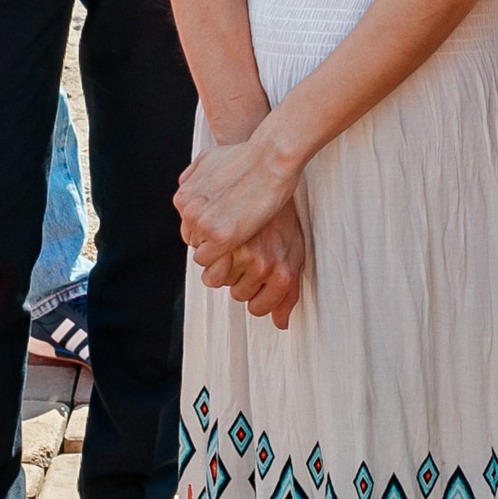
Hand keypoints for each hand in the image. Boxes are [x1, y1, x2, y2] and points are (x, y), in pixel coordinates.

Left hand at [175, 131, 302, 282]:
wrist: (271, 158)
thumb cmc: (248, 156)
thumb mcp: (209, 158)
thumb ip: (193, 177)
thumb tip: (187, 187)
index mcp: (183, 196)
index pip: (188, 224)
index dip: (208, 225)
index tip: (225, 221)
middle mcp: (188, 211)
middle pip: (193, 238)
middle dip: (212, 236)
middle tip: (235, 228)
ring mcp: (203, 225)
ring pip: (201, 251)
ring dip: (219, 246)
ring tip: (241, 233)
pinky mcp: (221, 237)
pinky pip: (211, 260)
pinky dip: (223, 256)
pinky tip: (239, 243)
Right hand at [213, 209, 306, 327]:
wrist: (269, 174)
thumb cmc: (282, 219)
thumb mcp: (295, 254)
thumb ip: (288, 293)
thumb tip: (281, 324)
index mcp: (283, 273)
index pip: (258, 307)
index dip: (255, 294)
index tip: (256, 279)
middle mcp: (263, 265)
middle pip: (237, 293)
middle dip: (239, 278)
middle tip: (247, 253)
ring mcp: (240, 251)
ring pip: (216, 279)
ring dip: (221, 266)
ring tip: (233, 244)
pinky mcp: (219, 236)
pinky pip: (202, 258)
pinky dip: (205, 250)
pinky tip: (219, 234)